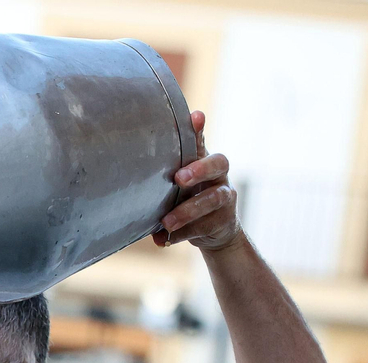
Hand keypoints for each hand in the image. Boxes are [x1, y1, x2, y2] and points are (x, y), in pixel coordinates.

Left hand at [152, 110, 242, 252]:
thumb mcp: (179, 182)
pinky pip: (204, 227)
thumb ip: (168, 169)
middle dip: (200, 169)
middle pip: (219, 163)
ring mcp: (225, 198)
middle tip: (179, 178)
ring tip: (166, 222)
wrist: (215, 231)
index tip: (196, 117)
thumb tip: (143, 151)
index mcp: (205, 162)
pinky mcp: (223, 221)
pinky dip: (181, 235)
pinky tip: (163, 240)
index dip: (200, 130)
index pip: (203, 142)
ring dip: (187, 211)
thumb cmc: (190, 197)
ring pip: (213, 199)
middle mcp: (220, 176)